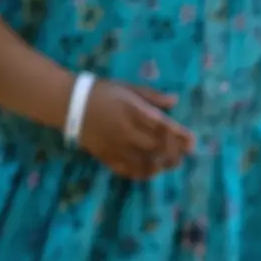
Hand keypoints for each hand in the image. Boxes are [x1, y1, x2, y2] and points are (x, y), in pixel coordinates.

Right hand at [76, 79, 196, 180]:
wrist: (69, 103)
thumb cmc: (103, 92)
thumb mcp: (129, 88)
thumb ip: (152, 96)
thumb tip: (174, 100)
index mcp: (133, 111)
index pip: (162, 127)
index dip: (180, 137)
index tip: (192, 142)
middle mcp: (126, 130)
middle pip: (156, 147)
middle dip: (173, 153)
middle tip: (184, 154)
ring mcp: (114, 145)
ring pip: (142, 162)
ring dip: (160, 165)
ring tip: (170, 164)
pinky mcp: (104, 155)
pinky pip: (125, 169)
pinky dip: (141, 173)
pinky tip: (150, 171)